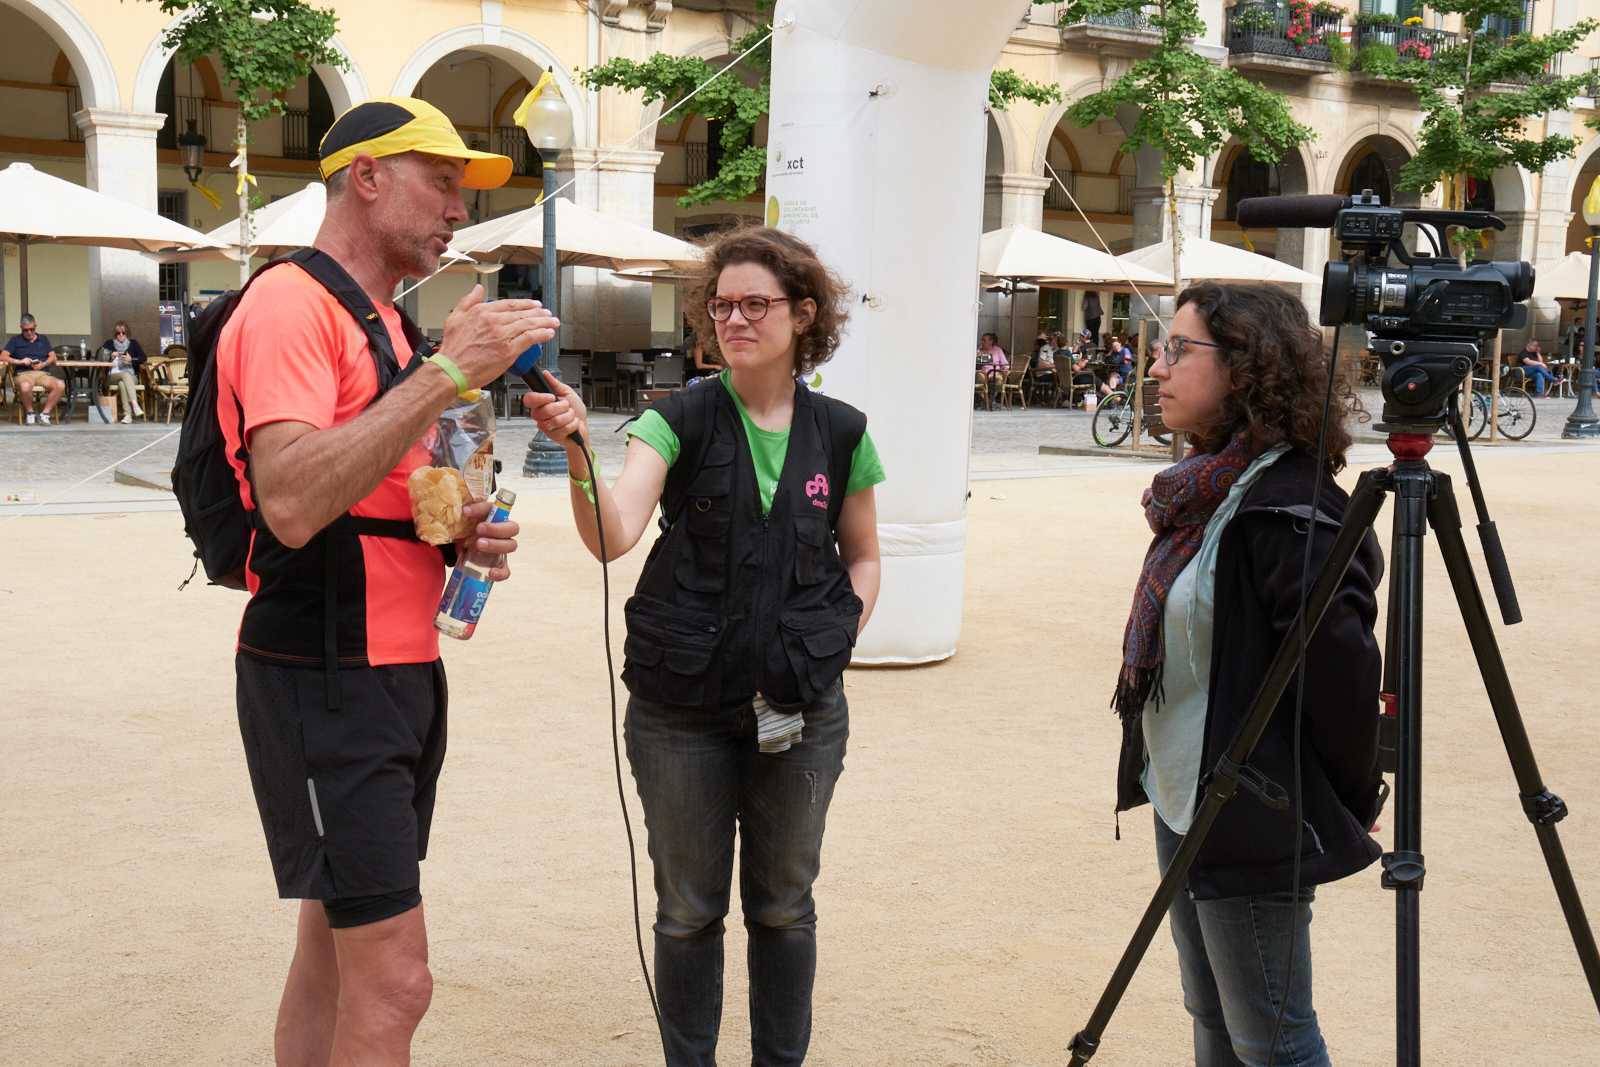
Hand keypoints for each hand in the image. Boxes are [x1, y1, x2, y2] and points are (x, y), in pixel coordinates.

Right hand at [438, 284, 559, 389]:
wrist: (452, 370)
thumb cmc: (452, 349)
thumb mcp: (455, 318)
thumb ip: (468, 301)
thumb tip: (477, 289)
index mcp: (482, 312)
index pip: (509, 304)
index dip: (525, 304)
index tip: (534, 304)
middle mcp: (494, 321)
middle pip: (522, 313)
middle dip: (539, 312)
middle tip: (547, 313)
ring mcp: (502, 335)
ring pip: (528, 324)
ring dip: (544, 322)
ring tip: (553, 322)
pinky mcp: (508, 350)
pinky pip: (530, 338)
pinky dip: (541, 334)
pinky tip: (549, 333)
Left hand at [459, 498, 517, 581]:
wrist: (463, 550)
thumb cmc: (463, 533)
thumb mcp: (458, 525)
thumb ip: (455, 521)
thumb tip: (442, 520)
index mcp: (492, 517)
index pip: (493, 508)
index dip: (481, 508)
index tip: (465, 511)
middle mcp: (501, 532)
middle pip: (511, 527)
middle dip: (495, 528)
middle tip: (478, 529)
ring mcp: (502, 549)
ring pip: (511, 545)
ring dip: (496, 545)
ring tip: (478, 545)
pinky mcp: (500, 565)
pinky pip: (506, 570)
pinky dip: (500, 572)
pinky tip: (490, 572)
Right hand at [522, 370, 588, 455]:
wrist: (583, 426)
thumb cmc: (575, 410)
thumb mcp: (567, 392)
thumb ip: (555, 384)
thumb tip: (545, 374)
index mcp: (540, 403)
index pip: (529, 399)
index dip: (540, 398)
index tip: (552, 397)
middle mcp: (540, 416)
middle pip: (544, 411)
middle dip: (562, 407)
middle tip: (566, 407)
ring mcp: (546, 427)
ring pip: (555, 420)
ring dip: (569, 416)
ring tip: (570, 416)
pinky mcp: (553, 436)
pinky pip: (563, 428)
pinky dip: (573, 424)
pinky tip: (572, 424)